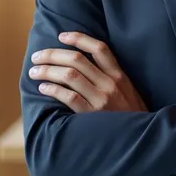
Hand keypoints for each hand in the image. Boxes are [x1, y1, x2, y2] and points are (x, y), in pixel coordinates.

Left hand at [30, 32, 147, 112]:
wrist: (140, 139)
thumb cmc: (132, 115)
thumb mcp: (129, 91)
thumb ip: (113, 77)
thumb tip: (86, 64)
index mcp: (119, 75)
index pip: (99, 48)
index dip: (78, 38)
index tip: (61, 36)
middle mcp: (110, 83)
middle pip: (77, 59)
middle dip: (53, 54)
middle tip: (37, 56)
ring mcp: (101, 99)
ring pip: (69, 75)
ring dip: (47, 71)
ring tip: (34, 72)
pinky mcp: (92, 115)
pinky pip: (69, 97)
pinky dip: (53, 90)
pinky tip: (43, 88)